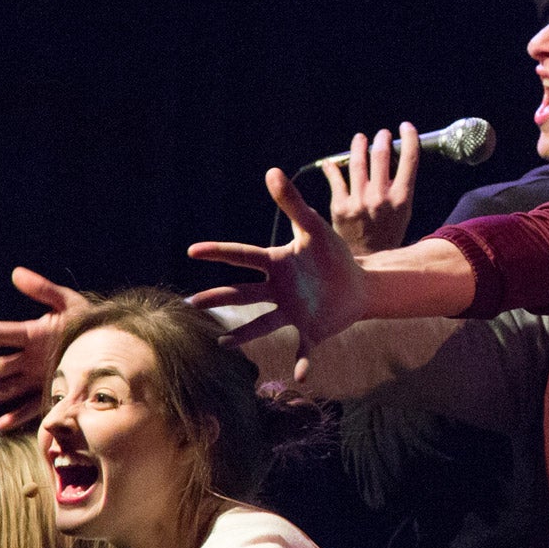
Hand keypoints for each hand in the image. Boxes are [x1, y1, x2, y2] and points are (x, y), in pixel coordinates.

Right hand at [0, 267, 89, 431]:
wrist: (115, 343)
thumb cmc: (89, 321)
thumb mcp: (69, 303)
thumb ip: (44, 290)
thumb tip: (16, 273)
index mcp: (32, 334)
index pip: (0, 334)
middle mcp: (30, 358)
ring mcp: (40, 377)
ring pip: (6, 389)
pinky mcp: (54, 392)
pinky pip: (33, 407)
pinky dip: (18, 416)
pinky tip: (1, 424)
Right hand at [186, 170, 367, 380]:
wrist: (359, 285)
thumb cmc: (334, 256)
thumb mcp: (315, 228)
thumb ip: (294, 203)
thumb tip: (272, 171)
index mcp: (277, 264)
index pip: (243, 256)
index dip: (219, 253)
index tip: (192, 250)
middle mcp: (278, 290)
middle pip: (242, 293)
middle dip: (217, 298)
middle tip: (190, 303)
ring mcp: (292, 313)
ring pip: (262, 325)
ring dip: (243, 335)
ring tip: (222, 343)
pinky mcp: (310, 331)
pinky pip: (304, 349)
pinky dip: (302, 362)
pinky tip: (300, 376)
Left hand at [322, 123, 419, 256]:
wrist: (367, 260)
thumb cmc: (387, 234)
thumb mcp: (403, 212)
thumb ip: (399, 186)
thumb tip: (393, 157)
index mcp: (402, 199)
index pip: (409, 159)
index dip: (409, 138)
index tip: (406, 127)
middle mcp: (381, 198)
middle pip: (381, 155)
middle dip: (382, 139)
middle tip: (381, 134)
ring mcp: (359, 201)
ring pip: (357, 162)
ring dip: (359, 145)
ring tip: (360, 139)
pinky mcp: (340, 206)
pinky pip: (335, 178)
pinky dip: (333, 167)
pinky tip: (332, 162)